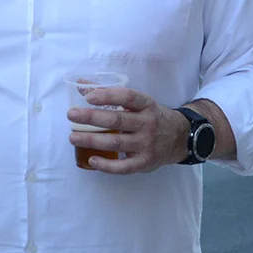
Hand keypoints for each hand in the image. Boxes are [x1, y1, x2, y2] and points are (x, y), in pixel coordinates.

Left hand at [67, 88, 185, 173]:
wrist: (180, 138)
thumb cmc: (152, 117)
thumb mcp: (138, 103)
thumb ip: (110, 94)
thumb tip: (81, 85)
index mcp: (146, 105)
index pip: (127, 97)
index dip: (108, 96)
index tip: (88, 97)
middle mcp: (148, 124)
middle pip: (117, 120)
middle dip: (91, 118)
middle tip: (71, 115)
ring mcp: (147, 144)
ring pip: (116, 142)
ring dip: (92, 140)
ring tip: (73, 137)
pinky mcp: (145, 162)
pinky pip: (124, 167)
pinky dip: (106, 165)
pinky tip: (91, 159)